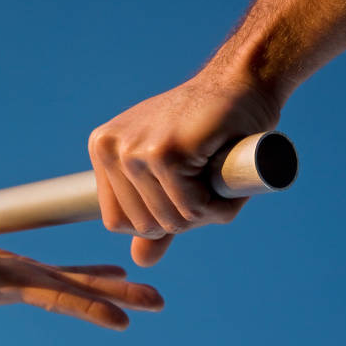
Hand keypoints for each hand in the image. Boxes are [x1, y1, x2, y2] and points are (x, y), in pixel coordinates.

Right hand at [0, 177, 163, 330]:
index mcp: (9, 281)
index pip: (55, 296)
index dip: (88, 306)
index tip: (123, 320)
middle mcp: (26, 283)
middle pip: (78, 293)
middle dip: (118, 299)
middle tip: (158, 302)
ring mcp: (29, 278)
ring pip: (77, 284)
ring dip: (113, 288)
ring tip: (147, 293)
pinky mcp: (26, 272)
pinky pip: (66, 274)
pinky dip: (92, 274)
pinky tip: (115, 273)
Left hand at [88, 70, 280, 266]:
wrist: (242, 84)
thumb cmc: (206, 131)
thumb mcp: (171, 175)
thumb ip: (153, 215)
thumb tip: (140, 261)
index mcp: (103, 150)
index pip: (116, 221)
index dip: (156, 220)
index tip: (181, 191)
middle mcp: (110, 148)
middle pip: (142, 225)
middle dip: (182, 218)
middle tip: (204, 181)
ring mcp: (135, 149)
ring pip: (168, 221)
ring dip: (204, 212)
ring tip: (215, 174)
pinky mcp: (166, 152)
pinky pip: (191, 209)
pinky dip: (217, 205)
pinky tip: (224, 173)